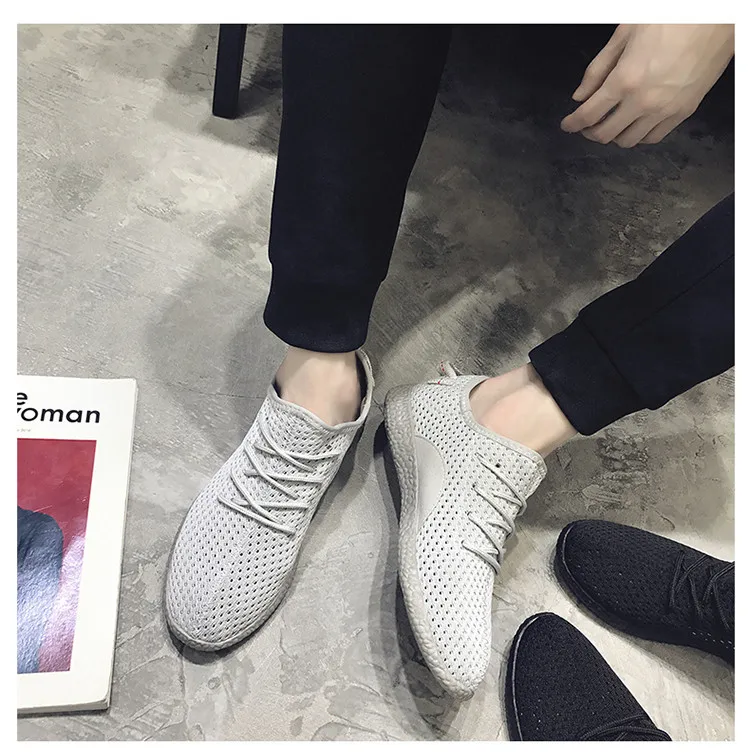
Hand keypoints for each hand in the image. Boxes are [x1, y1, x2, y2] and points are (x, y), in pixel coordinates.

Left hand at [561, 24, 733, 146]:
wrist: (718, 16)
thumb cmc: (673, 17)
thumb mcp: (625, 34)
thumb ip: (597, 69)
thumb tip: (580, 96)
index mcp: (625, 79)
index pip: (588, 114)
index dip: (572, 124)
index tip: (567, 125)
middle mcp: (643, 101)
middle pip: (605, 134)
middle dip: (589, 132)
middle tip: (585, 126)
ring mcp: (664, 110)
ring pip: (628, 141)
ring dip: (613, 136)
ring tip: (610, 124)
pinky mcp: (683, 112)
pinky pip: (653, 138)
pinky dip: (638, 136)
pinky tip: (634, 125)